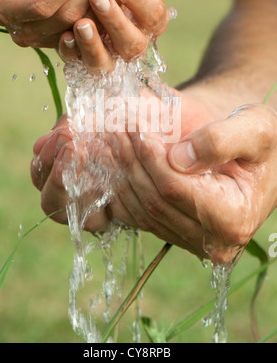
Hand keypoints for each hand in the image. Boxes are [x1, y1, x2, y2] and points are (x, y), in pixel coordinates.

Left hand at [109, 103, 276, 263]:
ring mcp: (191, 241)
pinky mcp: (175, 234)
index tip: (134, 126)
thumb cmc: (259, 143)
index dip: (150, 157)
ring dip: (119, 173)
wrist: (254, 158)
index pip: (175, 188)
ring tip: (107, 140)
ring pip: (141, 210)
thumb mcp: (255, 129)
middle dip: (130, 161)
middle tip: (113, 127)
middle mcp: (211, 240)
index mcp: (233, 218)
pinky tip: (110, 163)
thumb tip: (178, 157)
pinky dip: (120, 188)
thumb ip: (221, 141)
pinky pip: (138, 216)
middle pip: (154, 200)